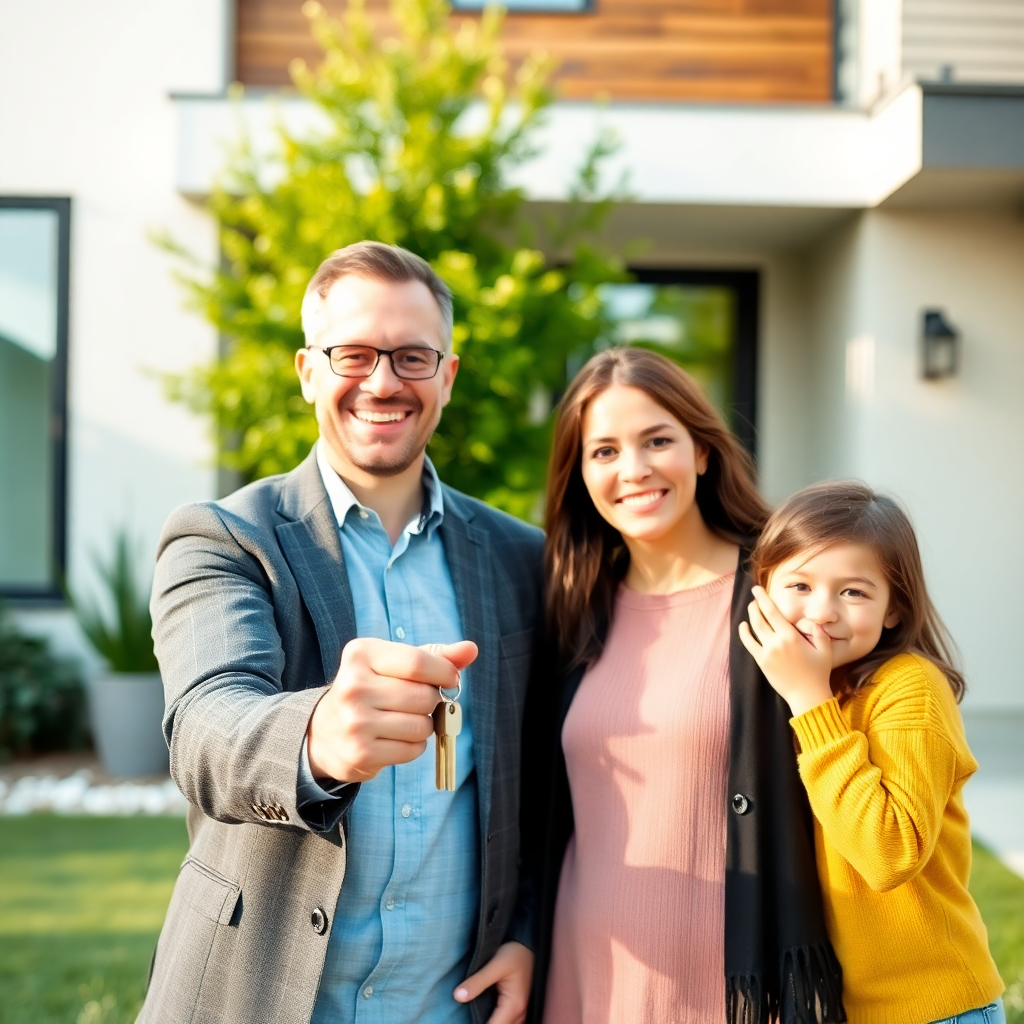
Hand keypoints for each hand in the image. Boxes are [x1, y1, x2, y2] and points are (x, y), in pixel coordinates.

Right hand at [307, 638, 476, 782]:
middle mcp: (353, 686)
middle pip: (423, 696)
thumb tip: (471, 649)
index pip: (418, 662)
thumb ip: (434, 655)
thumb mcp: (393, 663)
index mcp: (361, 654)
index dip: (444, 672)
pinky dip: (414, 746)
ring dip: (425, 726)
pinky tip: (394, 738)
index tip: (450, 678)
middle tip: (418, 702)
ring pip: (422, 726)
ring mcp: (355, 722)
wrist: (322, 731)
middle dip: (432, 701)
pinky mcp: (361, 754)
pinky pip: (412, 749)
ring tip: (404, 720)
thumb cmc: (370, 688)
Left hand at [454, 941, 532, 1023]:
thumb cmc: (515, 953)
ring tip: (474, 1013)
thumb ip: (477, 981)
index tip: (461, 1019)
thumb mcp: (495, 964)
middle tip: (467, 1014)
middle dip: (481, 1022)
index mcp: (514, 1005)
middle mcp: (520, 1013)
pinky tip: (483, 1012)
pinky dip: (496, 1019)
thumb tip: (457, 996)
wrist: (530, 945)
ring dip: (490, 1021)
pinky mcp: (517, 1008)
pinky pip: (507, 1022)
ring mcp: (520, 1012)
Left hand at [738, 586, 833, 716]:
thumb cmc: (818, 673)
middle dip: (755, 605)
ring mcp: (766, 653)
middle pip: (759, 618)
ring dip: (750, 617)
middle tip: (754, 598)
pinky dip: (744, 634)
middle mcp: (776, 642)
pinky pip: (749, 644)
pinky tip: (743, 627)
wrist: (807, 696)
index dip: (762, 598)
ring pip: (753, 629)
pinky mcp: (762, 662)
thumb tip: (812, 620)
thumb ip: (819, 632)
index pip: (772, 612)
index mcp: (790, 637)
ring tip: (751, 609)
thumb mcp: (825, 650)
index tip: (757, 589)